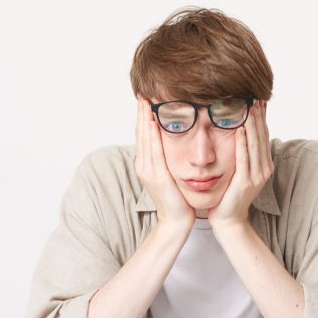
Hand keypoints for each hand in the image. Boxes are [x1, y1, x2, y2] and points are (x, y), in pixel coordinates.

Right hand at [135, 95, 196, 233]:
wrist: (176, 221)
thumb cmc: (177, 199)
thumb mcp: (170, 175)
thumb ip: (167, 160)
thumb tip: (170, 146)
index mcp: (146, 164)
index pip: (143, 136)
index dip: (143, 118)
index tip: (145, 101)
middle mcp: (143, 165)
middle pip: (141, 134)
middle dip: (142, 114)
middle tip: (143, 95)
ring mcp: (148, 170)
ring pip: (145, 139)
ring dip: (145, 119)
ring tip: (146, 102)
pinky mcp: (157, 175)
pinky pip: (154, 150)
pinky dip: (152, 135)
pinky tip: (154, 122)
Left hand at [208, 99, 272, 230]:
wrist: (228, 219)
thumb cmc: (230, 193)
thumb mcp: (241, 170)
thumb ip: (244, 153)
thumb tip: (241, 131)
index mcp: (264, 165)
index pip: (264, 136)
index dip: (262, 118)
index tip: (259, 101)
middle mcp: (264, 169)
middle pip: (261, 137)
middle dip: (258, 117)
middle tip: (254, 97)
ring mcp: (256, 176)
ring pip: (254, 144)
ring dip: (251, 124)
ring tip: (248, 107)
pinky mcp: (244, 182)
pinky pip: (243, 158)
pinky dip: (241, 142)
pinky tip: (238, 129)